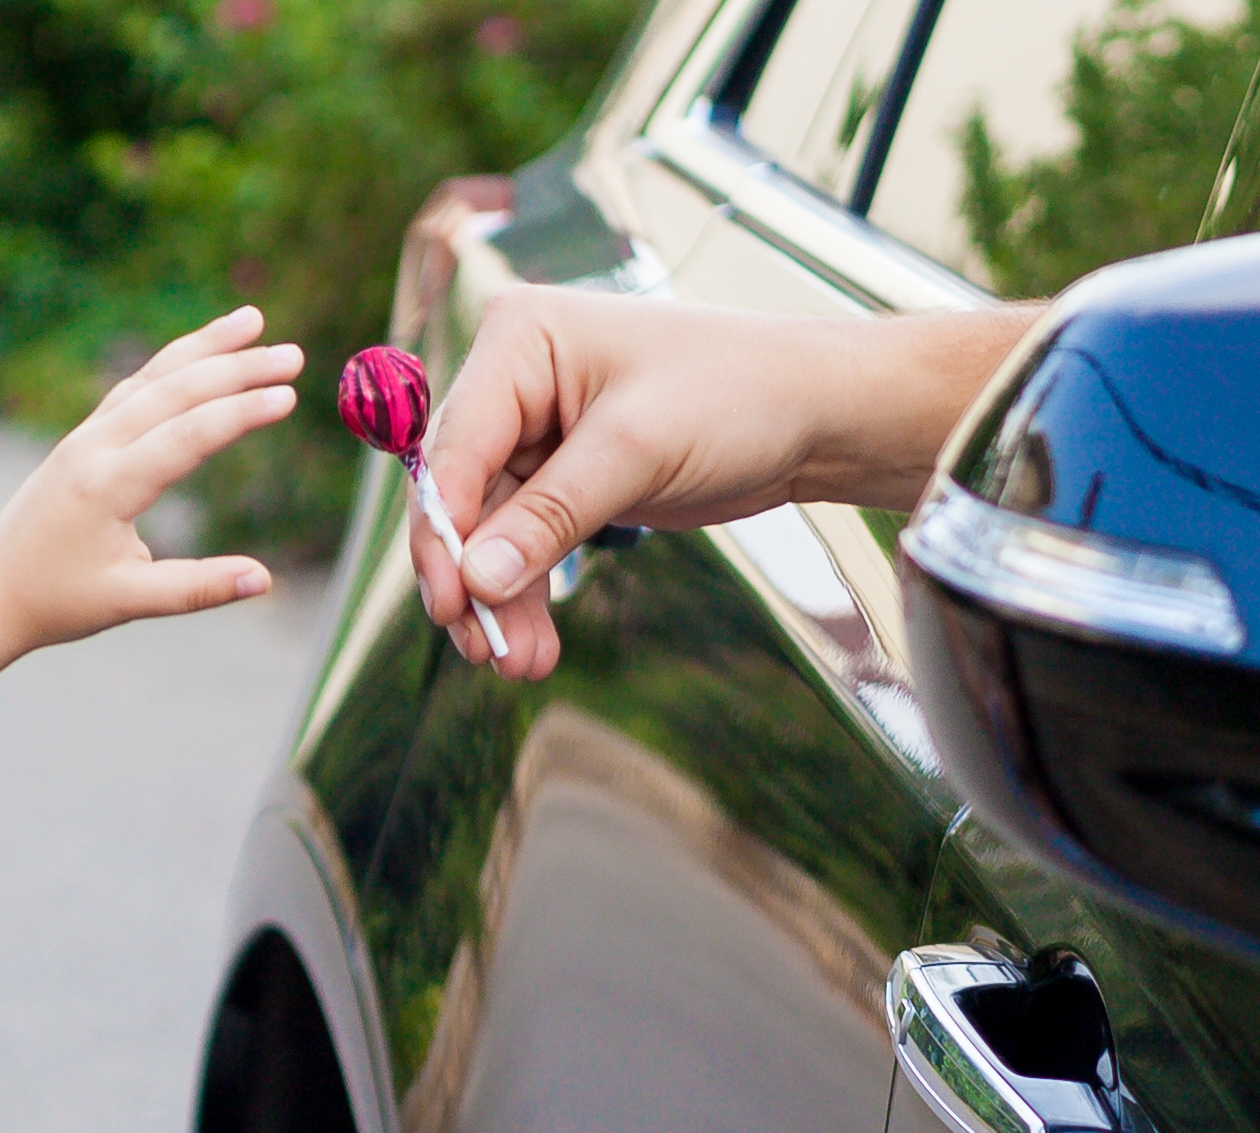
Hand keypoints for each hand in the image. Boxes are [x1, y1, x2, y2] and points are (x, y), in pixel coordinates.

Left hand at [0, 308, 300, 653]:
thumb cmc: (57, 603)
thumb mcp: (128, 602)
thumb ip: (197, 589)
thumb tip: (264, 581)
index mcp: (106, 487)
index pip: (185, 437)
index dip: (239, 414)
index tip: (288, 396)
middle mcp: (93, 449)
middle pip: (172, 392)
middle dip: (235, 368)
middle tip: (293, 355)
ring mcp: (84, 438)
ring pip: (150, 379)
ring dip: (202, 348)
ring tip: (253, 322)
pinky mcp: (81, 439)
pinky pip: (132, 389)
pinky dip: (170, 365)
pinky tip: (201, 352)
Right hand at [414, 289, 1040, 677]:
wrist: (816, 413)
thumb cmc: (738, 393)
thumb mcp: (638, 449)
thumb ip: (550, 516)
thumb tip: (477, 581)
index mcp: (520, 340)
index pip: (454, 446)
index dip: (443, 530)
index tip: (452, 601)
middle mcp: (516, 383)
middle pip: (462, 498)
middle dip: (473, 580)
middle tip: (484, 650)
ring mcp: (538, 434)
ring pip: (489, 535)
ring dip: (501, 603)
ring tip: (520, 664)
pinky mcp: (565, 480)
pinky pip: (526, 547)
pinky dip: (529, 595)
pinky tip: (536, 646)